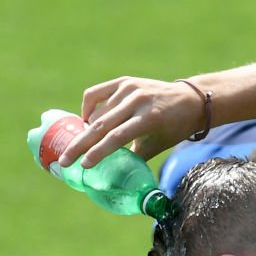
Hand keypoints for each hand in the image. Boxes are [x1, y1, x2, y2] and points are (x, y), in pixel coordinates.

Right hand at [57, 76, 202, 167]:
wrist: (189, 99)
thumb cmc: (174, 128)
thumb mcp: (158, 144)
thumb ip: (135, 155)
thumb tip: (113, 173)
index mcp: (149, 119)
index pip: (117, 137)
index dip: (99, 152)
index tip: (84, 165)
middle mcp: (137, 101)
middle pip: (101, 125)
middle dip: (81, 145)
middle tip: (65, 161)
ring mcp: (129, 89)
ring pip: (97, 112)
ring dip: (85, 131)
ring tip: (78, 147)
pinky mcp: (124, 82)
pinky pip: (96, 94)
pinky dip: (87, 107)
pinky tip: (86, 121)